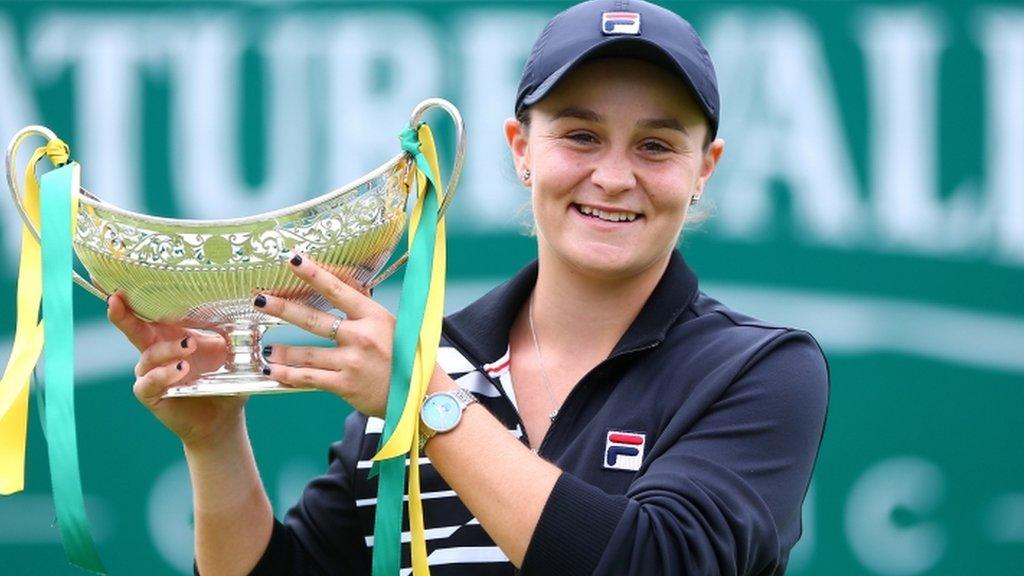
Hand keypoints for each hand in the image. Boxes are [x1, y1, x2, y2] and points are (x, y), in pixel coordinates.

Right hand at [107, 293, 242, 447]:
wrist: (223, 415)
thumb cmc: (222, 378)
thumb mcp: (229, 349)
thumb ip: (230, 328)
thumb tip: (247, 303)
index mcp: (171, 335)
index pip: (150, 312)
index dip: (133, 297)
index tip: (120, 281)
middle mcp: (155, 351)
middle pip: (133, 329)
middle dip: (123, 314)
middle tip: (116, 300)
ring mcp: (150, 373)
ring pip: (148, 356)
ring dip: (167, 348)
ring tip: (189, 346)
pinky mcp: (150, 394)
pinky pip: (148, 382)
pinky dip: (163, 375)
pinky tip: (180, 369)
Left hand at [254, 254, 394, 416]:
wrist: (420, 395)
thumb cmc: (405, 355)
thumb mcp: (389, 323)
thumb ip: (363, 304)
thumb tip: (339, 278)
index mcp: (374, 316)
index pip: (339, 290)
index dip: (315, 274)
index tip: (294, 259)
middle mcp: (362, 337)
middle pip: (314, 320)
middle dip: (283, 308)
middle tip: (260, 300)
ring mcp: (352, 362)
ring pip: (306, 353)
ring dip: (282, 350)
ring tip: (266, 348)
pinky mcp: (345, 385)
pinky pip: (309, 378)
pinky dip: (288, 374)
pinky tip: (273, 371)